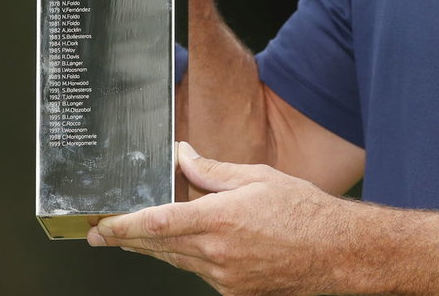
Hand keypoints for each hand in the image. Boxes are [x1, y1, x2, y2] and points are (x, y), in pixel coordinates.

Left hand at [89, 143, 346, 295]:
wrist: (337, 252)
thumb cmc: (304, 210)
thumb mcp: (257, 177)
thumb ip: (211, 171)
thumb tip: (180, 156)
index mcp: (222, 219)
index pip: (159, 223)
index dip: (124, 226)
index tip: (102, 225)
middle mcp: (218, 253)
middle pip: (159, 247)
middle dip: (127, 239)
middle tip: (101, 233)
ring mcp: (225, 278)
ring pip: (177, 262)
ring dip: (154, 248)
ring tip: (135, 237)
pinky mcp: (235, 293)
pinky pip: (200, 274)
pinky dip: (188, 259)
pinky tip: (187, 247)